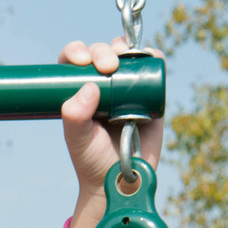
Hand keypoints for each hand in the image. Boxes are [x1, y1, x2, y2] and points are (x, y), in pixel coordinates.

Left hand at [59, 39, 164, 227]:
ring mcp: (127, 88)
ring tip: (124, 58)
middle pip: (101, 54)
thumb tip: (90, 87)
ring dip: (126, 48)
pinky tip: (149, 56)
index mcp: (78, 93)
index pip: (73, 63)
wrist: (120, 179)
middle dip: (102, 52)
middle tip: (107, 67)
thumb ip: (75, 118)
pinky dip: (152, 56)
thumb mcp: (78, 141)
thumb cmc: (92, 161)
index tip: (81, 60)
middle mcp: (102, 86)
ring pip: (127, 55)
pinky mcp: (150, 94)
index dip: (76, 52)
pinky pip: (153, 67)